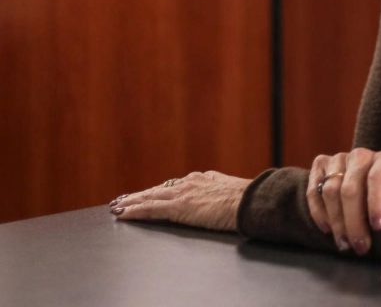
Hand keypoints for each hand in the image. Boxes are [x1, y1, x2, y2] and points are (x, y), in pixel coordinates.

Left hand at [110, 170, 250, 231]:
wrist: (250, 202)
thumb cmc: (249, 200)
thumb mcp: (235, 192)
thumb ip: (223, 190)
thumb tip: (224, 193)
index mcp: (206, 179)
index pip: (177, 184)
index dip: (161, 189)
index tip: (151, 192)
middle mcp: (192, 182)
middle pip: (159, 188)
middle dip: (141, 194)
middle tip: (124, 198)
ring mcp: (184, 193)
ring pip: (151, 196)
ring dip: (132, 201)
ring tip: (117, 206)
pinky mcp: (178, 207)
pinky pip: (150, 209)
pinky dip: (134, 211)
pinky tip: (122, 213)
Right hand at [307, 148, 380, 255]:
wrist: (373, 180)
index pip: (378, 177)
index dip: (377, 202)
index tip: (379, 227)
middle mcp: (361, 156)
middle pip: (350, 189)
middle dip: (354, 223)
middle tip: (360, 247)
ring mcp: (339, 158)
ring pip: (330, 191)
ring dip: (336, 222)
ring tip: (345, 244)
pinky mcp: (320, 164)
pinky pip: (313, 190)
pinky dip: (318, 212)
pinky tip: (328, 229)